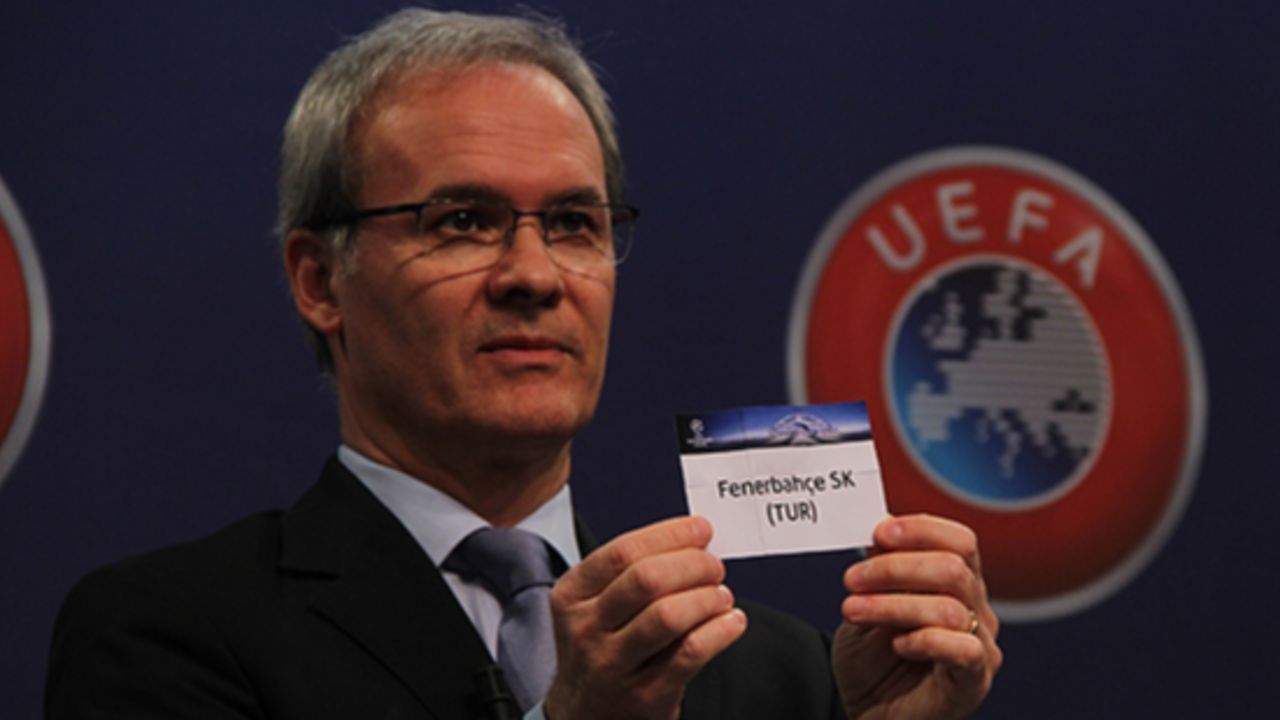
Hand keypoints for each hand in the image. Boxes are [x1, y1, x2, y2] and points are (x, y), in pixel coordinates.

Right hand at [543, 516, 746, 719]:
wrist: (585, 717)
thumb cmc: (600, 651)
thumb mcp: (594, 608)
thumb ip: (632, 574)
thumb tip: (693, 539)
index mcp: (572, 595)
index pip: (623, 551)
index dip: (669, 535)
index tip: (700, 529)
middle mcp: (587, 629)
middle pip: (647, 579)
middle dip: (693, 564)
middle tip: (714, 567)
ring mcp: (613, 665)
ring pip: (668, 615)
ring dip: (707, 598)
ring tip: (721, 596)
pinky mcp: (645, 696)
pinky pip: (690, 653)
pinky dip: (720, 631)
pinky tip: (731, 622)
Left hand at [833, 514, 1001, 719]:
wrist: (869, 714)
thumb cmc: (872, 661)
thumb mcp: (868, 605)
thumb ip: (879, 570)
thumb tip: (880, 527)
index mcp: (957, 583)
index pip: (959, 541)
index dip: (921, 529)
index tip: (878, 532)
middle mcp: (977, 609)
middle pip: (953, 568)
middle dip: (895, 567)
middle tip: (852, 578)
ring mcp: (981, 646)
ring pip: (948, 606)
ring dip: (892, 604)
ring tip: (851, 609)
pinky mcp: (973, 681)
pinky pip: (963, 649)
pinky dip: (924, 640)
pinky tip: (896, 644)